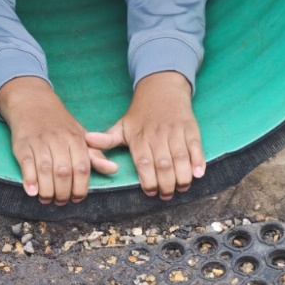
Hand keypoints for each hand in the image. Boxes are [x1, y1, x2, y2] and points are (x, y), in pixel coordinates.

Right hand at [0, 76, 117, 204]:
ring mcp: (39, 141)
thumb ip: (95, 155)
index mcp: (75, 138)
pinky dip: (29, 180)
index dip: (80, 187)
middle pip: (63, 172)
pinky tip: (32, 192)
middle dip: (63, 192)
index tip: (77, 198)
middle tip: (61, 201)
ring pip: (45, 170)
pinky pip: (27, 164)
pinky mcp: (22, 144)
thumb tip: (114, 169)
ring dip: (47, 190)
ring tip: (47, 199)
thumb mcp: (80, 136)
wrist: (33, 103)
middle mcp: (58, 139)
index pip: (82, 167)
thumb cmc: (59, 124)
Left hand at [85, 71, 205, 200]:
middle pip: (163, 164)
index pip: (144, 162)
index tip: (150, 191)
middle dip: (166, 183)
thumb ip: (106, 139)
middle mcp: (158, 135)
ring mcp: (175, 131)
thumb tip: (86, 141)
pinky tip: (198, 174)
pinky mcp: (190, 128)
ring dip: (182, 176)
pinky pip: (195, 147)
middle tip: (166, 196)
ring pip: (180, 158)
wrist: (162, 88)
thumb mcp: (122, 125)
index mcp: (140, 137)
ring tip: (181, 188)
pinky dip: (198, 161)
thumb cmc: (140, 114)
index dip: (148, 179)